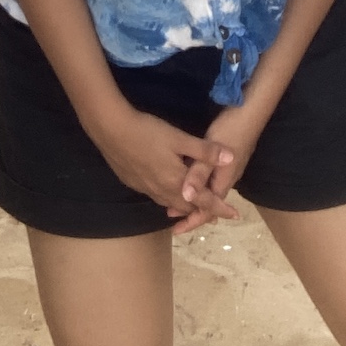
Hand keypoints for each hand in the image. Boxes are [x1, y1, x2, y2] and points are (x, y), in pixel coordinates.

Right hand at [90, 105, 238, 231]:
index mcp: (176, 182)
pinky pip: (157, 197)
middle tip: (215, 213)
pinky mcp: (134, 183)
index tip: (234, 215)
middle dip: (202, 210)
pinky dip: (168, 199)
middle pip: (186, 207)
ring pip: (170, 204)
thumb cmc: (148, 132)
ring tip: (193, 207)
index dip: (219, 207)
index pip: (203, 201)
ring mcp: (146, 188)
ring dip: (184, 206)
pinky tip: (166, 191)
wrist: (111, 130)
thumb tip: (232, 158)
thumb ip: (205, 150)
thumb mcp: (179, 139)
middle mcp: (162, 190)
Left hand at [166, 104, 264, 231]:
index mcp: (222, 181)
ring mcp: (229, 169)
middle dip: (191, 212)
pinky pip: (211, 180)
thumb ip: (199, 173)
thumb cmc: (230, 130)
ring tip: (177, 203)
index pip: (207, 209)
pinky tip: (190, 179)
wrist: (251, 111)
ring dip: (195, 199)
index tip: (175, 230)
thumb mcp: (211, 151)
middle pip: (209, 203)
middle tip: (172, 219)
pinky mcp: (227, 159)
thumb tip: (186, 197)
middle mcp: (227, 179)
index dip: (192, 220)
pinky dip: (199, 185)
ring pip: (210, 191)